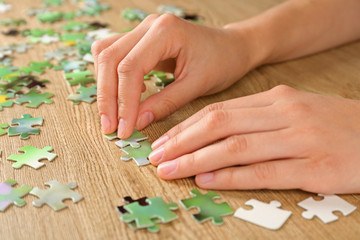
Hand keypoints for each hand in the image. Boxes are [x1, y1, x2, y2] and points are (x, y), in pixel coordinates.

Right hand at [92, 14, 261, 137]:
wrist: (231, 48)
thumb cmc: (221, 62)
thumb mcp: (196, 86)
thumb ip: (165, 103)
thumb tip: (136, 123)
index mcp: (165, 31)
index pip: (130, 67)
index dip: (123, 102)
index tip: (124, 129)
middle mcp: (149, 25)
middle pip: (109, 58)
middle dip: (107, 96)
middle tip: (110, 127)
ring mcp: (143, 30)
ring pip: (105, 54)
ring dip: (106, 86)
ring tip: (115, 115)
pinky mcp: (142, 39)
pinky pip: (115, 55)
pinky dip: (113, 77)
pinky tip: (130, 94)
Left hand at [149, 85, 359, 193]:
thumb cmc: (331, 124)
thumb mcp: (292, 111)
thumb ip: (256, 120)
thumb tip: (214, 135)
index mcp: (276, 99)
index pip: (219, 110)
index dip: (186, 127)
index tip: (164, 141)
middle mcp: (285, 114)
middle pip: (220, 125)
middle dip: (182, 141)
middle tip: (157, 156)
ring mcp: (300, 139)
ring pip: (236, 147)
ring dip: (197, 159)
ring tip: (171, 169)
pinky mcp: (314, 166)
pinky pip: (263, 171)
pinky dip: (231, 176)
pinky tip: (207, 179)